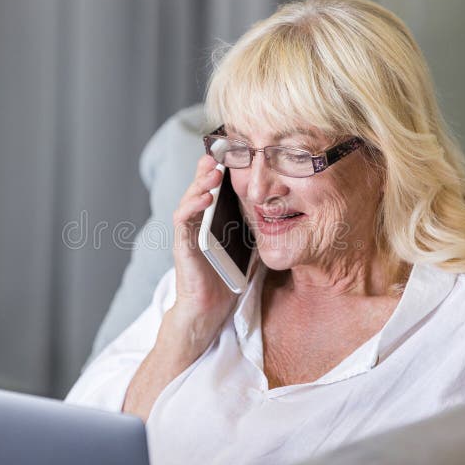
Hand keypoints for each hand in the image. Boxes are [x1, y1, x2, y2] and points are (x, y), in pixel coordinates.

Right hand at [167, 154, 238, 354]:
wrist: (208, 312)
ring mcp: (187, 235)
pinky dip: (192, 207)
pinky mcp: (182, 248)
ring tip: (214, 170)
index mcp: (211, 223)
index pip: (213, 191)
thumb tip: (282, 213)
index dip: (220, 171)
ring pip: (189, 200)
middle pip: (199, 189)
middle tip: (220, 152)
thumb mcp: (247, 249)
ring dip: (199, 184)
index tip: (232, 154)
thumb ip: (255, 230)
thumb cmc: (226, 282)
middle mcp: (196, 225)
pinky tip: (204, 198)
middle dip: (208, 170)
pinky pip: (183, 222)